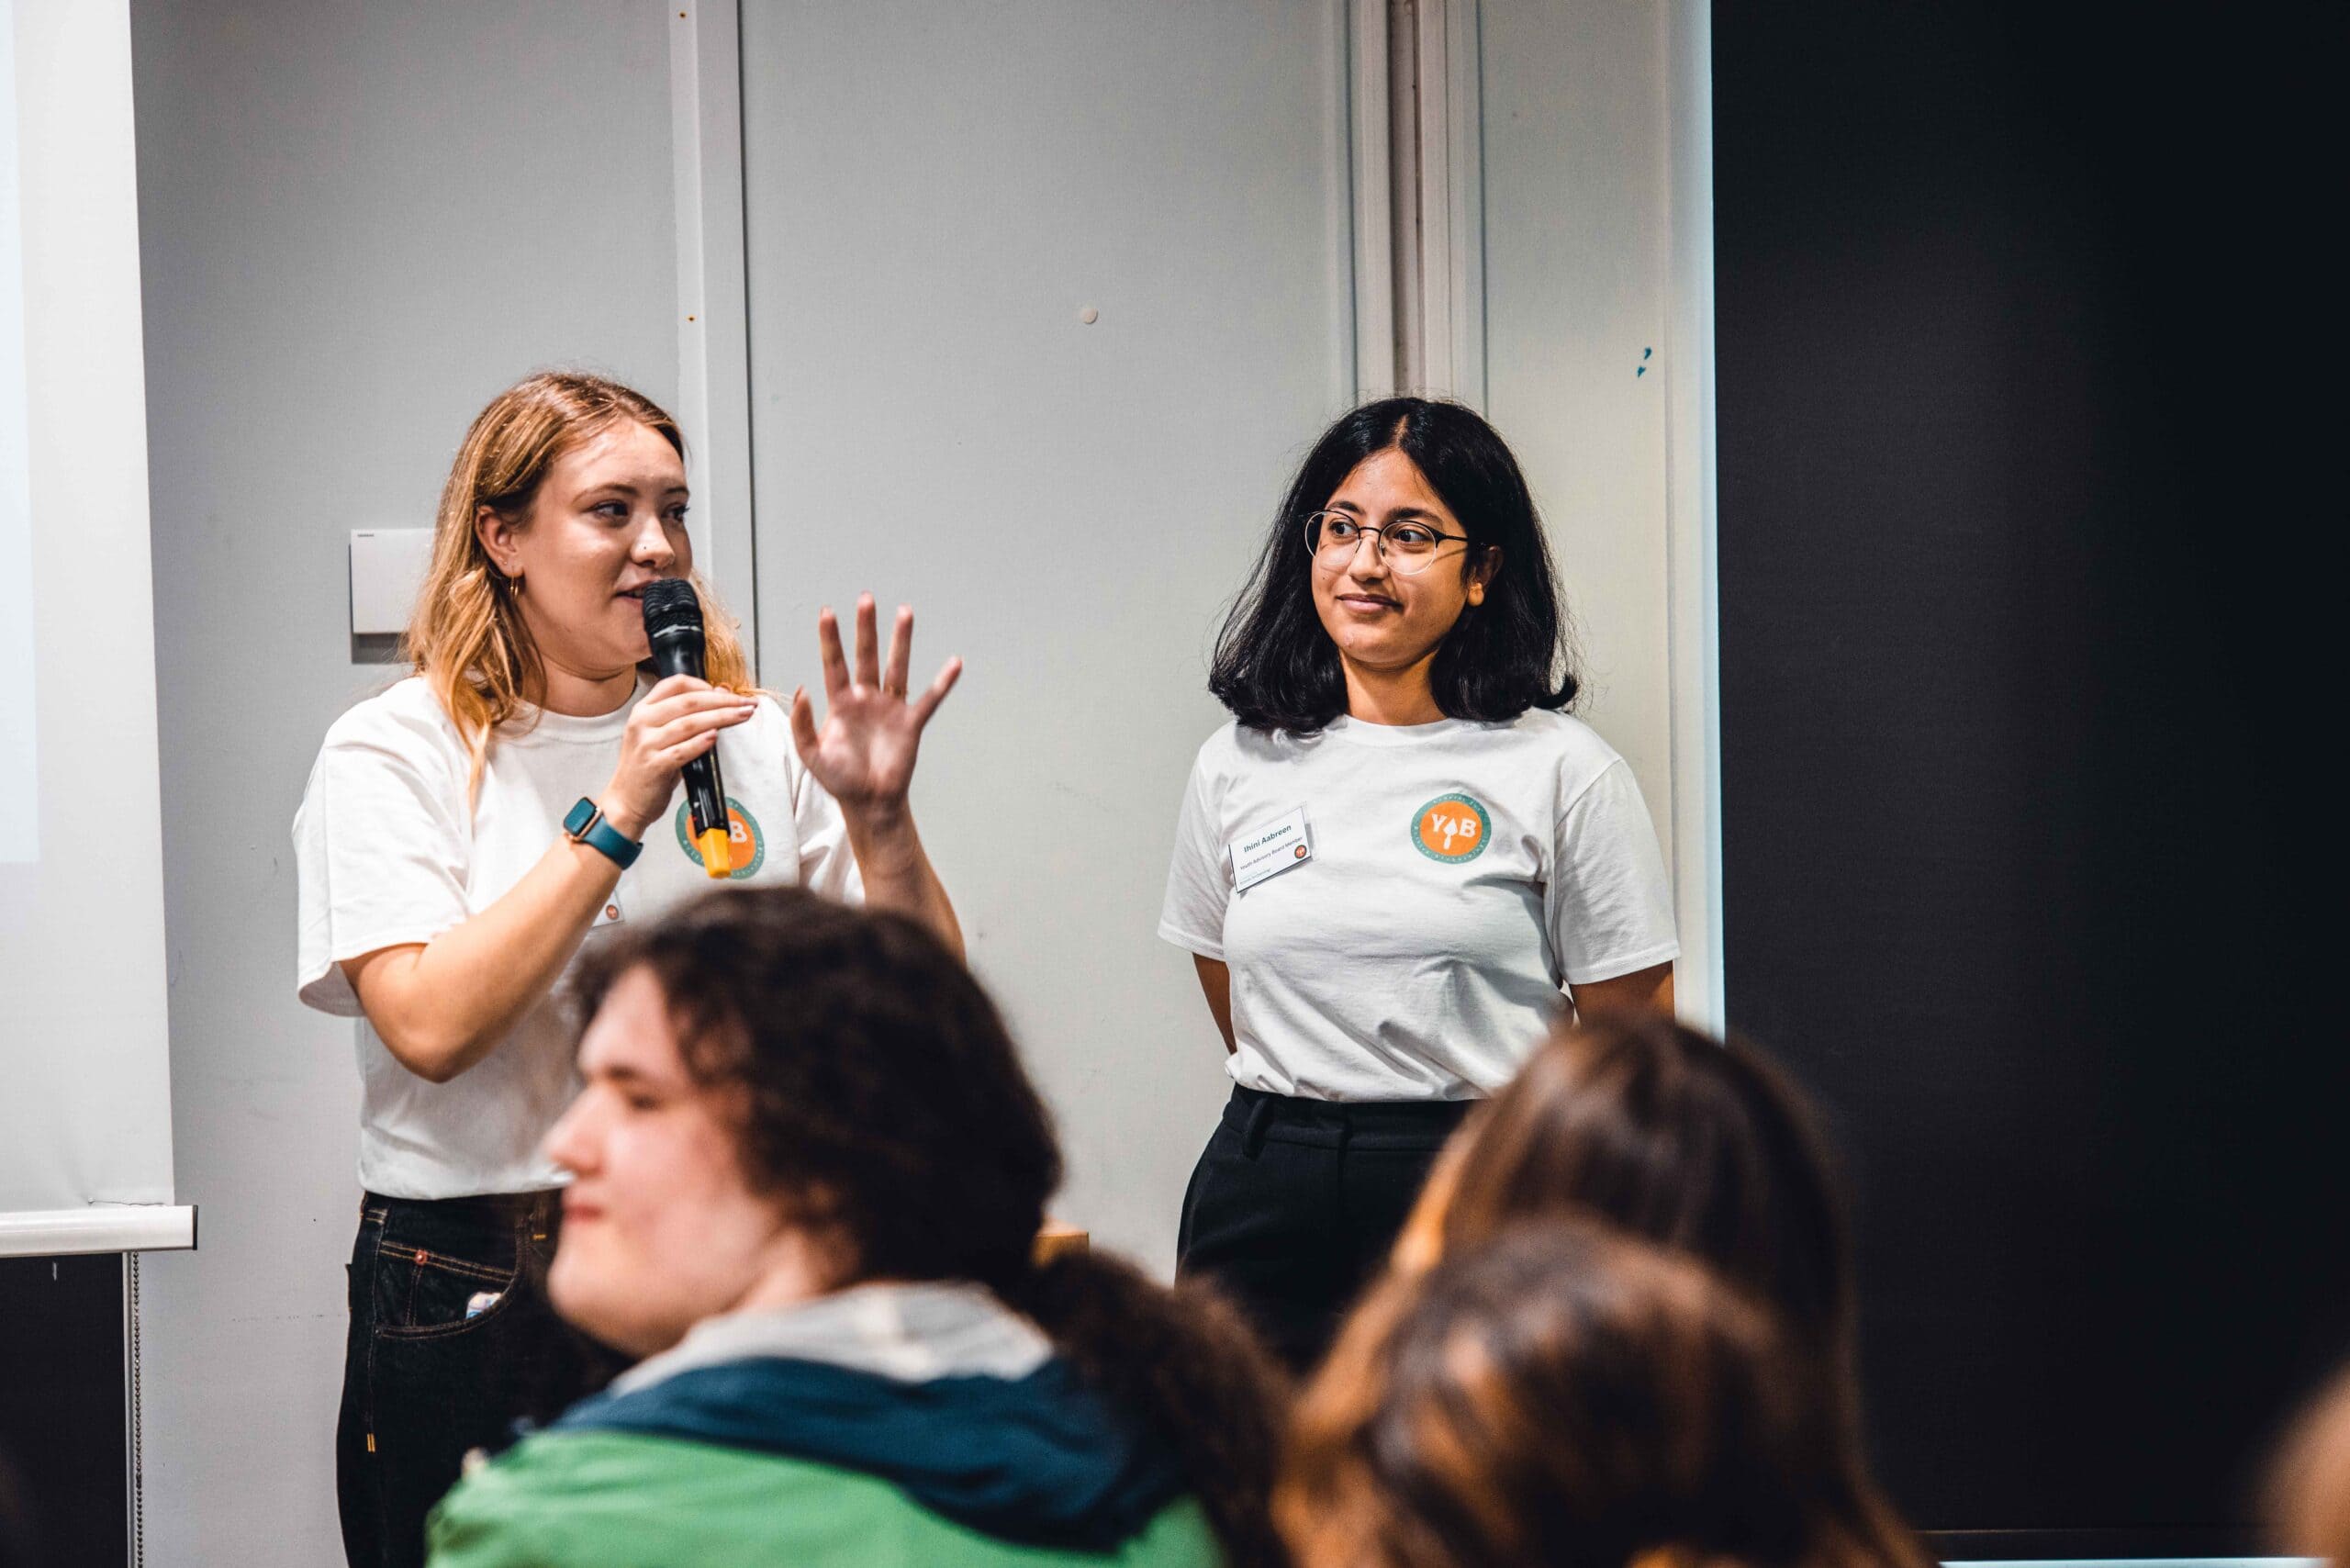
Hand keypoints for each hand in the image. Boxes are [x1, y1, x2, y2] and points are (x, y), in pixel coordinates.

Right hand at [598, 675, 758, 838]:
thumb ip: (686, 717)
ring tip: (742, 716)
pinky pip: (682, 751)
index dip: (703, 684)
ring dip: (721, 717)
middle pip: (688, 702)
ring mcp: (646, 744)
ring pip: (689, 723)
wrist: (626, 801)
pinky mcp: (654, 766)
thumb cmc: (648, 767)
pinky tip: (716, 737)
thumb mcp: (660, 735)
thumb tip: (720, 696)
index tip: (725, 691)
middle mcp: (642, 723)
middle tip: (746, 703)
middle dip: (723, 701)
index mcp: (643, 710)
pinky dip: (701, 743)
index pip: (675, 684)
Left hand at [789, 594, 960, 817]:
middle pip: (866, 655)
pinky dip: (943, 683)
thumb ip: (802, 724)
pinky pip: (929, 699)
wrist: (868, 802)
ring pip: (897, 667)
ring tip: (905, 612)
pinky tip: (954, 664)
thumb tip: (803, 690)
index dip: (830, 639)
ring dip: (901, 641)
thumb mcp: (811, 755)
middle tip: (866, 599)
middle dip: (866, 627)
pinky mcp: (910, 723)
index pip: (834, 663)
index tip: (827, 612)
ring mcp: (890, 708)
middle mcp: (866, 699)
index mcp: (840, 703)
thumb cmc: (839, 779)